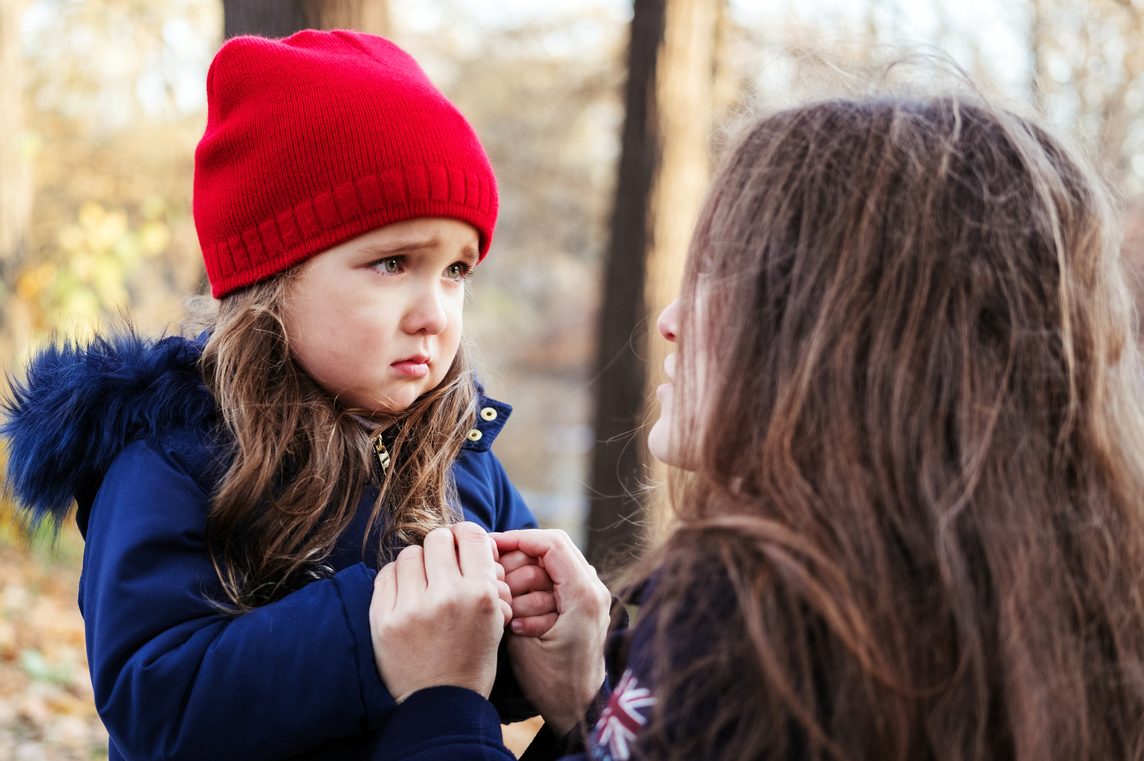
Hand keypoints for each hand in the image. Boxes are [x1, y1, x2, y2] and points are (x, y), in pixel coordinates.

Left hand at [369, 522, 512, 702]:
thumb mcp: (495, 618)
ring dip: (417, 563)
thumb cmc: (472, 658)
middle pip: (438, 538)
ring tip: (422, 583)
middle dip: (442, 548)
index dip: (466, 536)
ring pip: (410, 553)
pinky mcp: (383, 620)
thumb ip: (486, 578)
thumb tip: (470, 541)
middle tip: (441, 565)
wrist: (440, 704)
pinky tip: (404, 594)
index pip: (471, 535)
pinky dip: (396, 579)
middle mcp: (446, 596)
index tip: (461, 546)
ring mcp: (411, 608)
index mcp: (480, 594)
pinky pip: (386, 574)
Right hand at [491, 529, 611, 734]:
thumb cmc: (551, 683)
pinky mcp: (583, 604)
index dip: (517, 539)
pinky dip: (533, 590)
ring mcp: (591, 595)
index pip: (550, 543)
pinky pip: (555, 581)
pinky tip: (517, 612)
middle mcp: (594, 588)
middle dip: (518, 562)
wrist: (579, 710)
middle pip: (550, 549)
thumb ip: (510, 600)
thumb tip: (491, 569)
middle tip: (494, 582)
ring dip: (524, 578)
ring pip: (550, 564)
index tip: (489, 547)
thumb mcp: (522, 641)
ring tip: (507, 606)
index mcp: (583, 594)